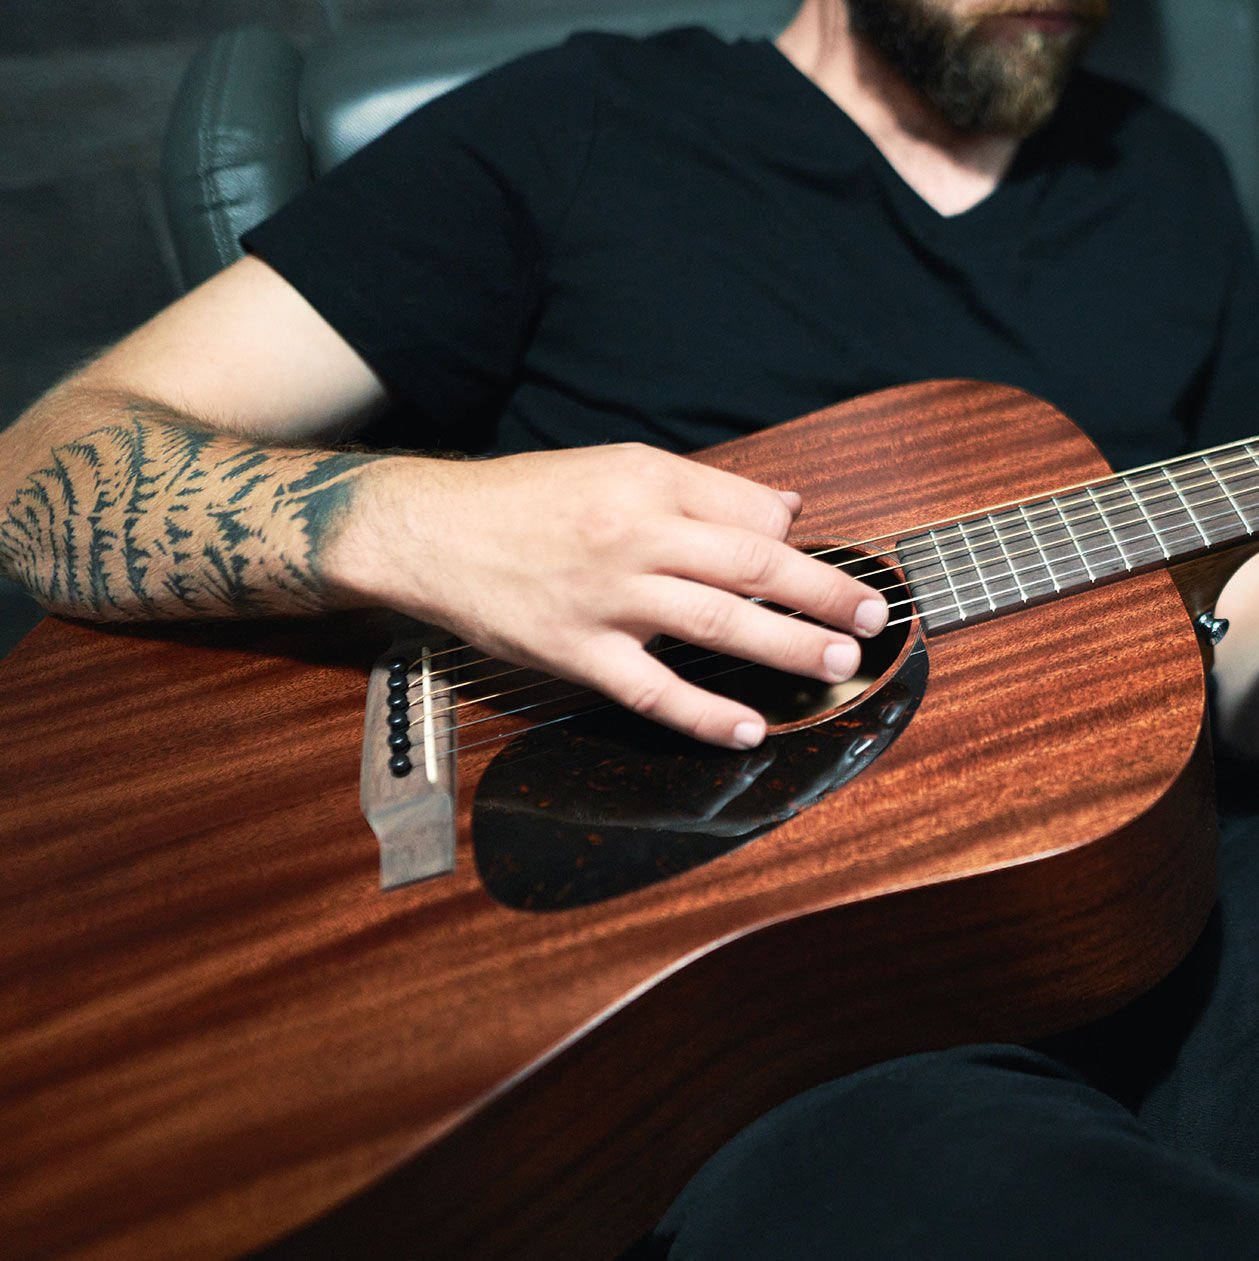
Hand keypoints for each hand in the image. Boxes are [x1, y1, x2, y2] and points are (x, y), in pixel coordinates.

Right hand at [331, 444, 887, 748]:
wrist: (429, 531)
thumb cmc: (523, 499)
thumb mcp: (610, 466)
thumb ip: (699, 488)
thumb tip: (783, 509)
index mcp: (646, 482)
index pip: (748, 511)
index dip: (795, 542)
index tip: (822, 567)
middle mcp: (632, 535)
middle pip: (750, 564)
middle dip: (821, 591)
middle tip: (871, 615)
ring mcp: (605, 598)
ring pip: (716, 623)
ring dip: (786, 645)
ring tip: (837, 662)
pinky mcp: (575, 652)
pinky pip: (651, 690)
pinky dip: (703, 713)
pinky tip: (747, 727)